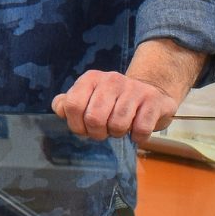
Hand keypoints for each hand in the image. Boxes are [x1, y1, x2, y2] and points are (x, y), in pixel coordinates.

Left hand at [51, 70, 180, 142]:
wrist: (151, 92)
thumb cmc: (113, 100)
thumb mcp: (88, 97)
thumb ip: (68, 103)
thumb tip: (60, 109)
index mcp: (91, 79)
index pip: (72, 105)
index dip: (76, 125)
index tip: (83, 130)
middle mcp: (112, 80)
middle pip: (94, 118)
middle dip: (97, 133)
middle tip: (103, 132)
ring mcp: (135, 89)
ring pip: (118, 124)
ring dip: (117, 134)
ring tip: (120, 128)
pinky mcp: (154, 100)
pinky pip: (141, 129)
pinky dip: (137, 137)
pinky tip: (136, 132)